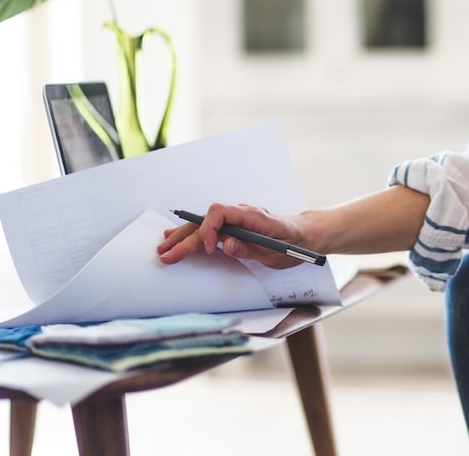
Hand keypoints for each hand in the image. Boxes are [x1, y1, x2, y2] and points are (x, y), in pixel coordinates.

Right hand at [157, 203, 308, 267]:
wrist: (305, 234)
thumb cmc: (293, 243)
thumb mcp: (276, 252)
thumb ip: (250, 248)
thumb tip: (226, 246)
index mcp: (253, 216)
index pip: (220, 213)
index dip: (209, 229)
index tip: (208, 249)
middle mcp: (241, 213)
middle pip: (206, 221)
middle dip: (185, 238)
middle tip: (167, 255)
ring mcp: (236, 219)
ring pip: (203, 224)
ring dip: (182, 236)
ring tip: (163, 248)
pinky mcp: (234, 227)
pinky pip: (209, 227)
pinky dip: (191, 233)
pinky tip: (174, 236)